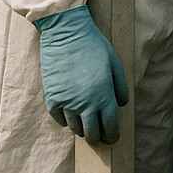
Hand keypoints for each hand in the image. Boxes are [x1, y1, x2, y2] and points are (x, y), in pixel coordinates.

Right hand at [35, 4, 129, 144]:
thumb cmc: (94, 46)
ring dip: (82, 129)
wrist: (66, 35)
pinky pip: (60, 119)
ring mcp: (66, 103)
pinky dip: (67, 121)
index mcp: (103, 95)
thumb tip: (120, 105)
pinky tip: (72, 116)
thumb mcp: (115, 64)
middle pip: (91, 133)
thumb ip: (120, 87)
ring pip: (75, 128)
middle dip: (98, 137)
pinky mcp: (51, 99)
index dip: (112, 135)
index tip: (113, 137)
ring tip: (87, 125)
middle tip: (101, 137)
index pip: (109, 125)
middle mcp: (84, 103)